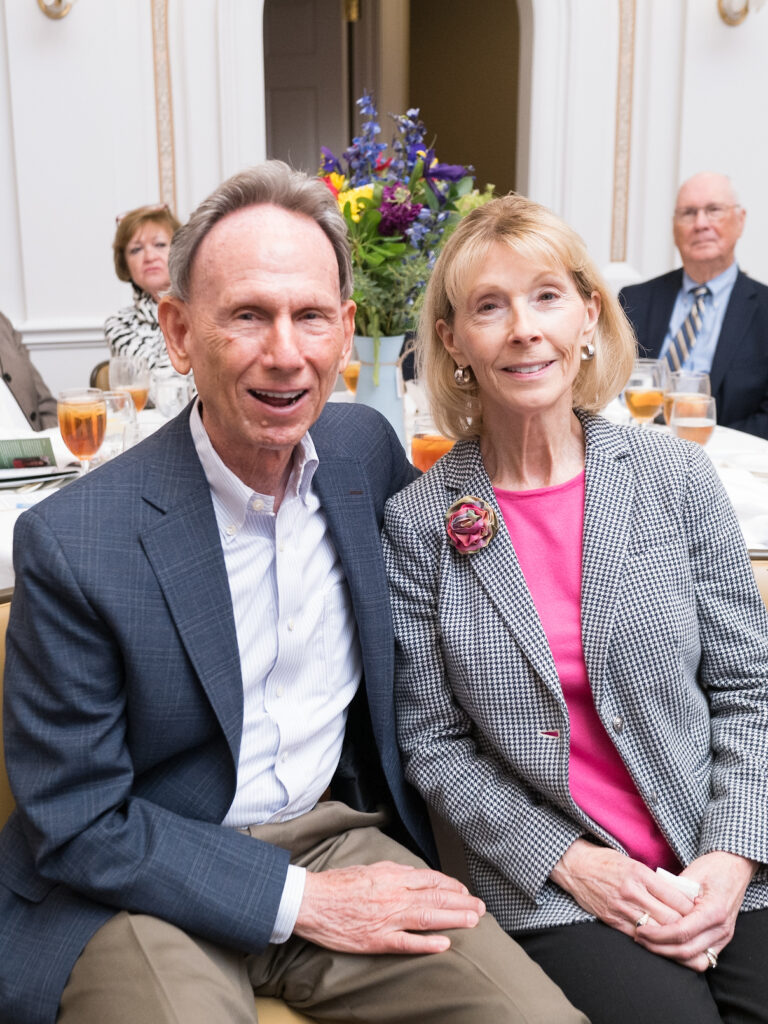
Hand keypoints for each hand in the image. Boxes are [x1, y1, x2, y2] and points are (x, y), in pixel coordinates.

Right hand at [293, 860, 485, 953]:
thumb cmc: (338, 884)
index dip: (452, 886)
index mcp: (392, 876)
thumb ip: (394, 871)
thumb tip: (415, 874)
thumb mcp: (370, 868)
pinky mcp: (377, 940)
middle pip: (436, 898)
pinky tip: (444, 945)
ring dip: (454, 919)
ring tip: (473, 922)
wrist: (312, 901)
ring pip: (428, 918)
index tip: (465, 892)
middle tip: (480, 908)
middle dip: (462, 902)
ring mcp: (387, 919)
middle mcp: (394, 895)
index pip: (431, 880)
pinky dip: (427, 944)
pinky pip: (407, 943)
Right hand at [550, 839, 692, 936]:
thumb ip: (654, 880)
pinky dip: (653, 942)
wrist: (574, 866)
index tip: (700, 913)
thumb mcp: (632, 862)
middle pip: (669, 918)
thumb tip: (680, 896)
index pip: (675, 897)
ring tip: (684, 942)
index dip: (692, 909)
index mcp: (639, 873)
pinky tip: (662, 944)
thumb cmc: (605, 861)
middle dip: (686, 927)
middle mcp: (631, 892)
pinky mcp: (611, 920)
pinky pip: (638, 937)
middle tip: (697, 931)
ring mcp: (620, 908)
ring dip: (672, 938)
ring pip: (656, 931)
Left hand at [636, 850, 756, 971]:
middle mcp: (722, 929)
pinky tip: (666, 946)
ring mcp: (724, 937)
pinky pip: (701, 958)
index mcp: (714, 911)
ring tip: (649, 944)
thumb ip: (673, 891)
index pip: (682, 932)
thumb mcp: (691, 874)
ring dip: (670, 955)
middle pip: (686, 951)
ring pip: (695, 960)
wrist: (735, 868)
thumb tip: (649, 902)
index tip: (640, 930)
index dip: (658, 934)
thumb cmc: (712, 867)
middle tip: (639, 938)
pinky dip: (682, 956)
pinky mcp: (722, 941)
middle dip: (659, 948)